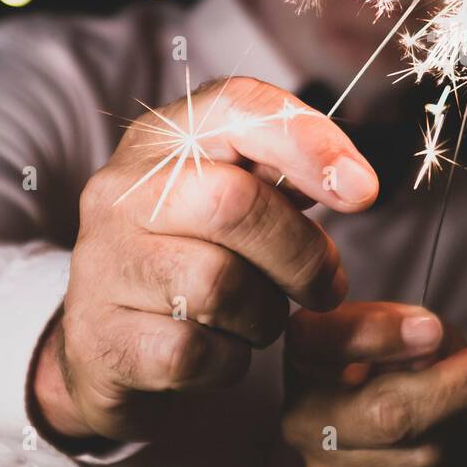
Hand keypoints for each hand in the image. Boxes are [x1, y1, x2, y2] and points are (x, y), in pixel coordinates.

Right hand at [31, 76, 379, 445]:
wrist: (110, 343)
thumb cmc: (196, 256)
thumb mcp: (240, 197)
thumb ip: (293, 176)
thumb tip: (355, 182)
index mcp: (166, 139)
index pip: (238, 106)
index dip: (310, 142)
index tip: (364, 190)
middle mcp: (124, 191)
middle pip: (234, 203)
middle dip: (302, 253)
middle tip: (327, 284)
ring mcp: (103, 264)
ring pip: (217, 285)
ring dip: (266, 314)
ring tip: (261, 315)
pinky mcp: (103, 339)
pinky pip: (195, 352)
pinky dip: (230, 360)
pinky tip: (222, 349)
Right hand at [282, 302, 466, 466]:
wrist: (382, 418)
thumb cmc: (391, 355)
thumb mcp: (393, 321)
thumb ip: (407, 322)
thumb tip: (435, 340)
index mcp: (303, 356)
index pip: (321, 341)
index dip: (379, 336)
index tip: (433, 330)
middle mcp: (305, 419)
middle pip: (387, 414)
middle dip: (457, 386)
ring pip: (426, 451)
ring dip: (466, 416)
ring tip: (465, 390)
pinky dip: (462, 447)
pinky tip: (454, 427)